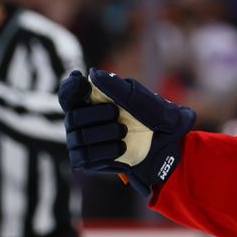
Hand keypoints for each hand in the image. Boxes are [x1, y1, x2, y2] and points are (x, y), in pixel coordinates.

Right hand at [58, 69, 195, 196]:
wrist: (168, 144)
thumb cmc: (155, 117)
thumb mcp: (142, 99)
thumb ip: (116, 87)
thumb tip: (92, 74)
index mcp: (93, 99)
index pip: (68, 93)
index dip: (70, 88)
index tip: (82, 84)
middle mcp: (83, 120)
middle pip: (73, 117)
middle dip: (99, 115)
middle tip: (117, 115)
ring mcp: (82, 142)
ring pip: (79, 138)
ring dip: (106, 134)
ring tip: (124, 132)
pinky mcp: (87, 162)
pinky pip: (84, 157)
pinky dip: (105, 152)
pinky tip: (121, 147)